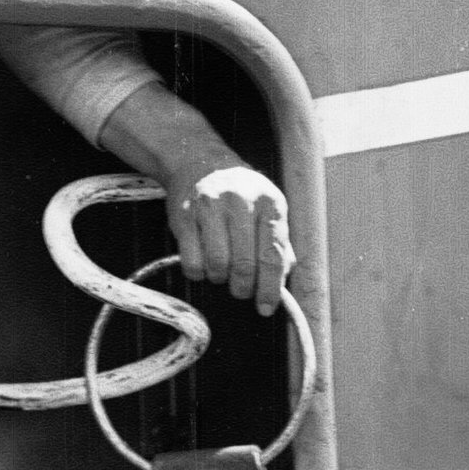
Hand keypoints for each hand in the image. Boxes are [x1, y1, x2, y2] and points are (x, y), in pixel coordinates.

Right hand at [164, 162, 294, 314]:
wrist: (199, 161)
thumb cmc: (240, 192)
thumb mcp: (268, 208)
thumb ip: (279, 241)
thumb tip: (284, 277)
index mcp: (269, 202)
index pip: (273, 254)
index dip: (271, 287)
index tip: (266, 307)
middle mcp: (241, 201)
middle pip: (245, 264)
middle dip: (244, 288)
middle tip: (241, 291)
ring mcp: (210, 207)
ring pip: (218, 265)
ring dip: (220, 279)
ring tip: (222, 272)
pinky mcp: (184, 215)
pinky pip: (192, 261)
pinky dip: (199, 272)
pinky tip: (203, 263)